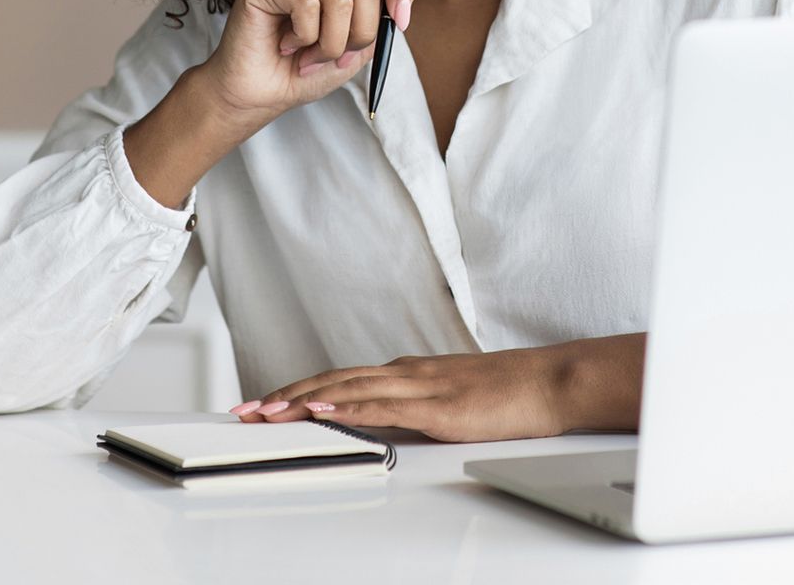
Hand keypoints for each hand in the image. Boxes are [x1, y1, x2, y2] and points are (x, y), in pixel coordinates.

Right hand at [199, 0, 442, 133]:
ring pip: (339, 0)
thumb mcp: (364, 41)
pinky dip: (304, 39)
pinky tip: (286, 44)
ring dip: (329, 45)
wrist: (261, 96)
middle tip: (333, 54)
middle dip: (359, 35)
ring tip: (307, 54)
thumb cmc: (306, 69)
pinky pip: (307, 6)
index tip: (398, 20)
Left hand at [227, 347, 575, 442]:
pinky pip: (386, 408)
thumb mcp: (449, 397)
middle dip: (284, 396)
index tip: (264, 401)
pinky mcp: (438, 407)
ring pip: (349, 390)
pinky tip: (326, 414)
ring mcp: (420, 387)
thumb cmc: (507, 392)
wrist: (548, 382)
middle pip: (332, 381)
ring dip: (304, 402)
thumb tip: (387, 420)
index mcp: (407, 372)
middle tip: (245, 409)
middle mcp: (406, 373)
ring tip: (269, 412)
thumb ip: (415, 406)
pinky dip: (350, 410)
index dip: (298, 390)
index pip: (340, 379)